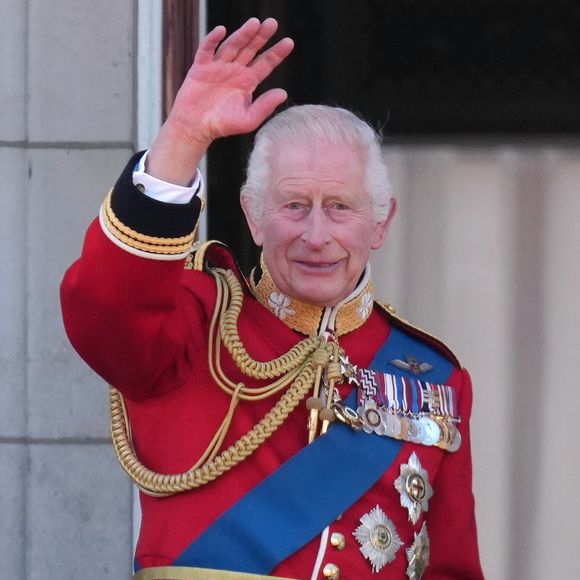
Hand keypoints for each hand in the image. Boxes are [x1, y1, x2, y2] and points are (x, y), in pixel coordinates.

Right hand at [147, 18, 293, 184]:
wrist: (196, 128)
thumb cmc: (223, 125)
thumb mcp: (249, 120)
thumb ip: (265, 106)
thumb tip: (284, 93)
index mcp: (248, 81)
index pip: (265, 64)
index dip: (276, 53)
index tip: (289, 43)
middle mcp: (235, 70)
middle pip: (250, 49)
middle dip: (261, 36)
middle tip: (272, 23)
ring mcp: (218, 67)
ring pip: (232, 45)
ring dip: (242, 34)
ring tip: (254, 23)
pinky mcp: (201, 67)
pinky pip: (207, 50)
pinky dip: (213, 40)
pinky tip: (221, 30)